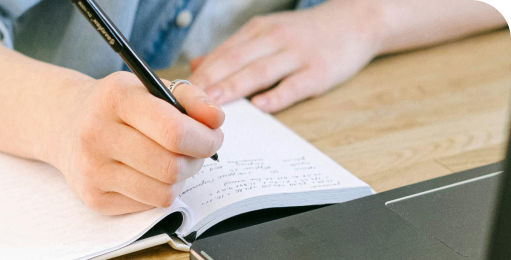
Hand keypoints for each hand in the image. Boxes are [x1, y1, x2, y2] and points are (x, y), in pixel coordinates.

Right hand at [46, 72, 223, 214]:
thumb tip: (216, 120)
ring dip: (181, 179)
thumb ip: (191, 99)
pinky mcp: (94, 198)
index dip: (204, 139)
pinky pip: (150, 205)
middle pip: (171, 166)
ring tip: (174, 161)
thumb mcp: (151, 88)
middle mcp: (97, 133)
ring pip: (164, 192)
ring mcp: (92, 169)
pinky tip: (151, 173)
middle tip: (196, 151)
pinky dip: (161, 191)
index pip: (173, 131)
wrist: (66, 124)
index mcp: (115, 98)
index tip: (213, 137)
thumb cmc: (119, 106)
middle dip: (196, 161)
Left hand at [188, 0, 384, 111]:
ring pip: (260, 72)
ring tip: (213, 104)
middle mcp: (275, 39)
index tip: (178, 92)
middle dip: (210, 81)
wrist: (356, 21)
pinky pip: (294, 85)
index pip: (223, 53)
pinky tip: (260, 107)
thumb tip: (196, 66)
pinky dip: (277, 96)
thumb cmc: (305, 33)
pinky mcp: (319, 72)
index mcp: (258, 31)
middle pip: (236, 61)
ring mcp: (298, 55)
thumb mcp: (267, 33)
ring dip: (235, 88)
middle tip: (187, 101)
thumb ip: (232, 51)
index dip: (200, 73)